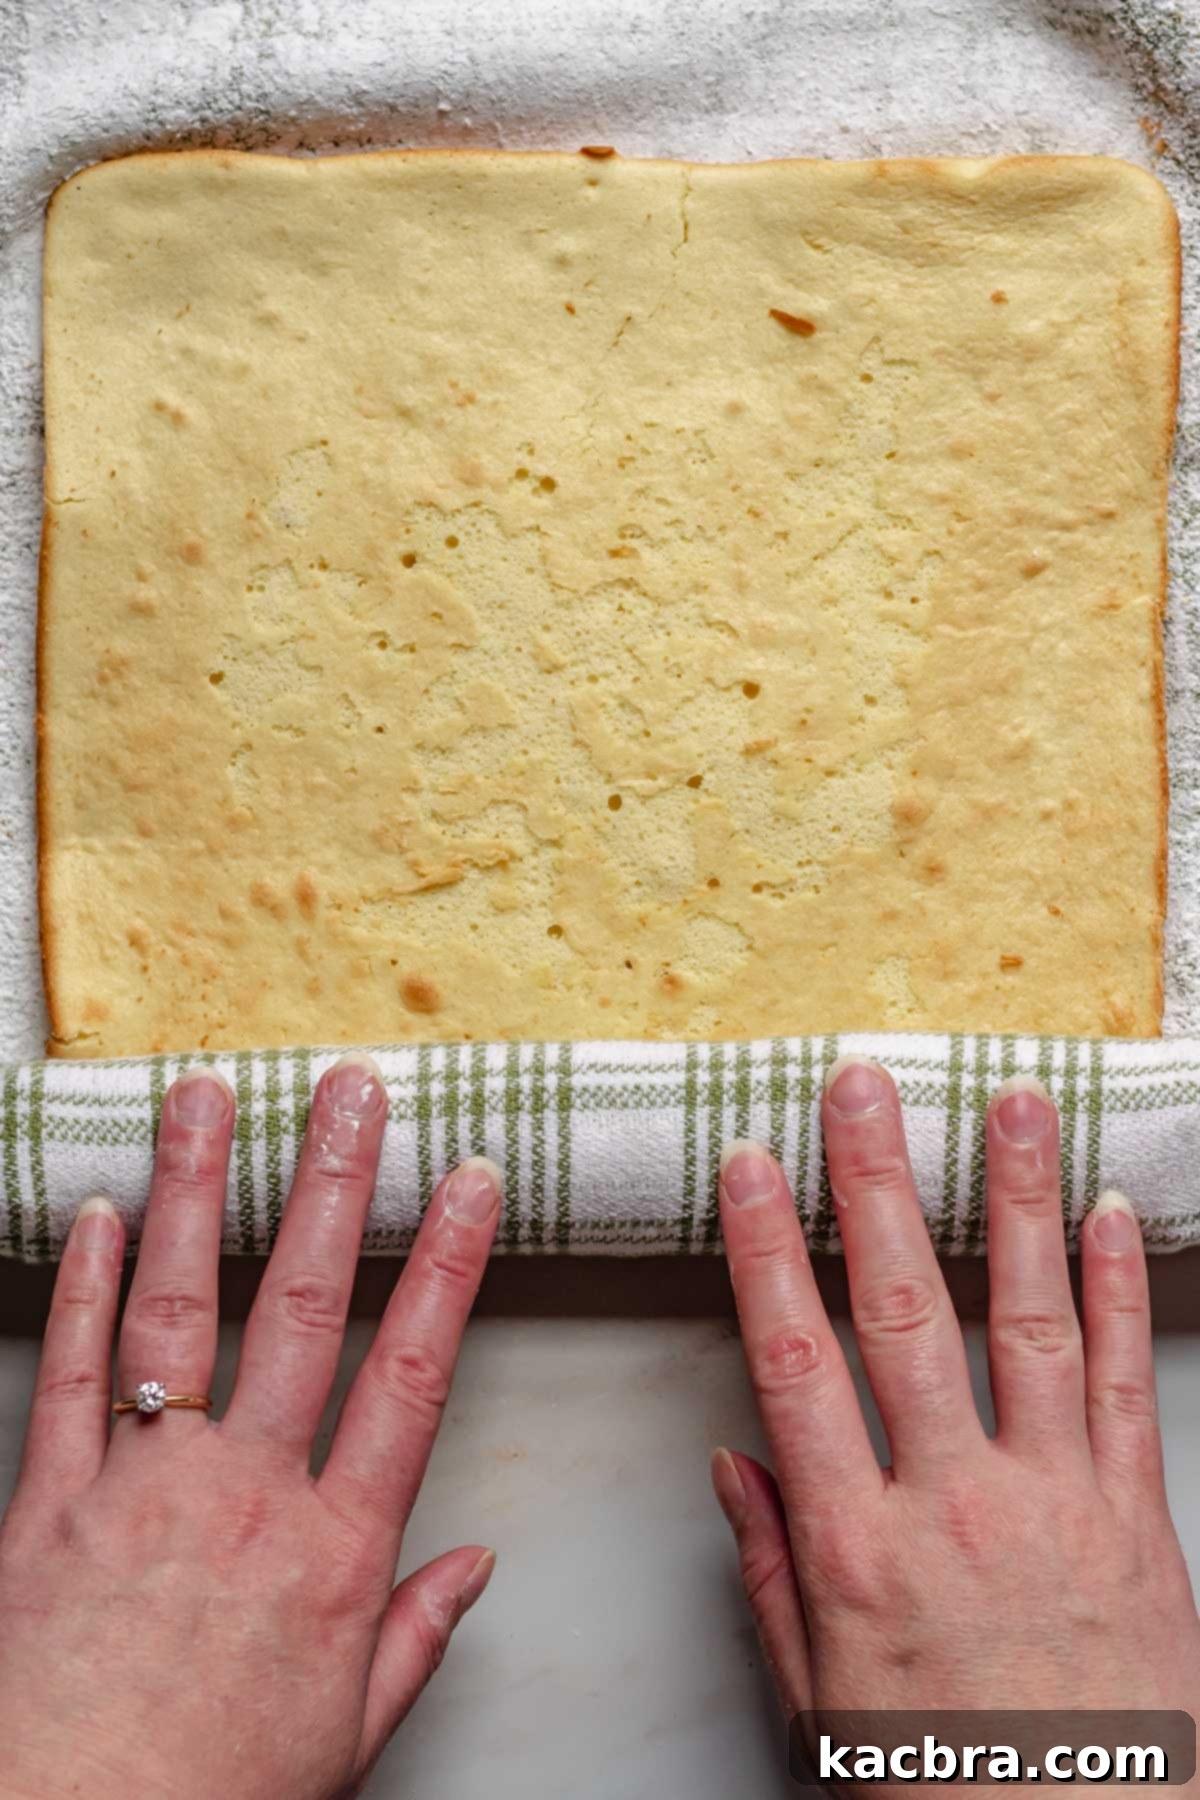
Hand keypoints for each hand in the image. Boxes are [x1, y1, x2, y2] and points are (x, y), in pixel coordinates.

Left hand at [0, 1054, 500, 1799]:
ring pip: (178, 1310)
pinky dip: (86, 1287)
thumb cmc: (209, 1799)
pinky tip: (103, 1214)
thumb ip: (415, 1635)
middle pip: (303, 1310)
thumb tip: (478, 1563)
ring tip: (207, 1100)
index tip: (471, 1184)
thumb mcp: (347, 1737)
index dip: (448, 1267)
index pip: (413, 1375)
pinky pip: (71, 1375)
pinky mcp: (47, 1503)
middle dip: (332, 1188)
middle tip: (349, 1094)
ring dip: (196, 1194)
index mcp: (334, 1553)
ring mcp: (144, 1487)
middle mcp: (246, 1495)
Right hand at [712, 1057, 1199, 1779]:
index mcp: (858, 1551)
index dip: (770, 1250)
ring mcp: (1055, 1501)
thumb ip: (771, 1573)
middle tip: (864, 1089)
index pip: (796, 1363)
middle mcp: (954, 1506)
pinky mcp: (1137, 1516)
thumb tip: (733, 1461)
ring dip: (1016, 1202)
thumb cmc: (946, 1787)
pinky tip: (1107, 1213)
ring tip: (1010, 1106)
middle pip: (904, 1313)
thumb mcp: (824, 1705)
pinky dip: (1117, 1290)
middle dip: (878, 1185)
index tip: (753, 1164)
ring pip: (1029, 1320)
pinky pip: (1121, 1383)